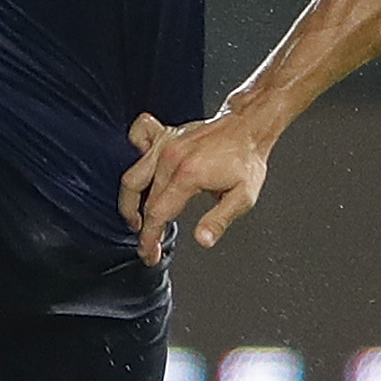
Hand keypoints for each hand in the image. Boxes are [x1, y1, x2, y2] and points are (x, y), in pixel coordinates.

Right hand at [118, 110, 271, 266]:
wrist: (249, 126)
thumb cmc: (247, 159)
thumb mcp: (243, 197)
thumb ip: (220, 220)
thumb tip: (203, 240)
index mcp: (188, 175)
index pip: (157, 214)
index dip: (150, 238)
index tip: (149, 253)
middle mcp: (171, 158)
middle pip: (144, 200)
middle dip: (141, 228)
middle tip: (147, 245)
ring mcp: (165, 143)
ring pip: (133, 176)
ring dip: (130, 201)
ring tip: (137, 220)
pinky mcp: (166, 134)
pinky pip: (138, 138)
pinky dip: (135, 154)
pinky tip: (144, 173)